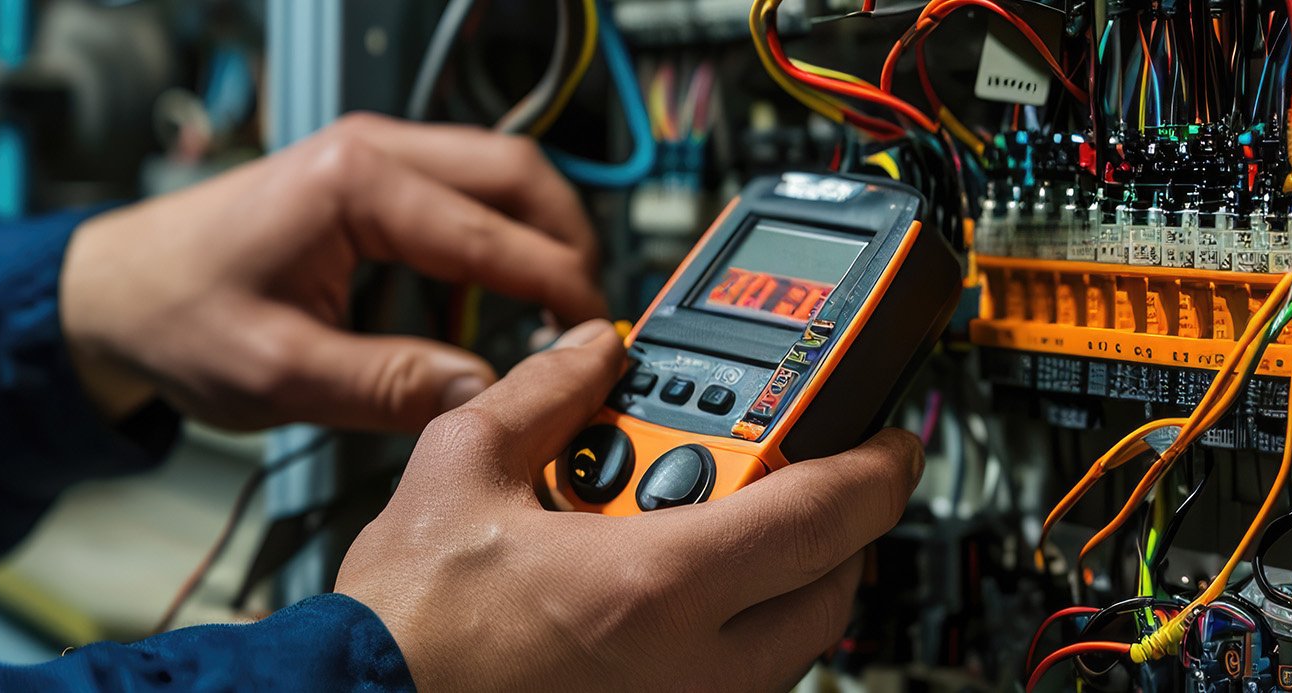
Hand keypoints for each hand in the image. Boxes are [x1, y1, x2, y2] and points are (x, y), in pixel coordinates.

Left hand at [60, 113, 606, 429]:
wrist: (109, 295)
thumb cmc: (174, 318)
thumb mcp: (281, 374)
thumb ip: (389, 386)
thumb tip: (485, 393)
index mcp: (353, 185)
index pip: (492, 233)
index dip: (556, 291)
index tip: (591, 343)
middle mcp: (370, 152)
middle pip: (519, 177)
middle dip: (568, 247)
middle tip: (587, 322)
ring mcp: (371, 158)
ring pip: (499, 178)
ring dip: (535, 241)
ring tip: (545, 320)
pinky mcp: (368, 181)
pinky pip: (461, 196)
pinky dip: (494, 243)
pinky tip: (487, 307)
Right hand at [335, 320, 924, 690]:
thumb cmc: (403, 630)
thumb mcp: (460, 470)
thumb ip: (544, 393)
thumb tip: (591, 349)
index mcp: (655, 585)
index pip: (826, 514)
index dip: (877, 462)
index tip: (888, 433)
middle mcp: (692, 666)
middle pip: (831, 585)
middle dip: (830, 519)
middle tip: (792, 467)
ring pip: (790, 642)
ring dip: (780, 576)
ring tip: (712, 522)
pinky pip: (737, 679)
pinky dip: (731, 628)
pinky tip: (665, 588)